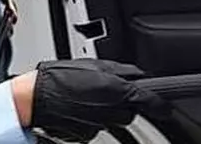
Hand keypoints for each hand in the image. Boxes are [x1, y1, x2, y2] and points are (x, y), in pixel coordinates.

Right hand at [14, 58, 169, 141]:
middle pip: (129, 113)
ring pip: (113, 121)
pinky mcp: (85, 136)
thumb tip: (137, 75)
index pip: (150, 101)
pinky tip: (77, 108)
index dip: (160, 104)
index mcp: (115, 90)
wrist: (34, 98)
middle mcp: (109, 111)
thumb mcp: (94, 64)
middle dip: (123, 104)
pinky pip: (96, 128)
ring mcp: (97, 126)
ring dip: (106, 111)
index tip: (165, 107)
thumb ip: (119, 71)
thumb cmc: (58, 78)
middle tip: (106, 92)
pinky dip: (91, 119)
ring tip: (86, 97)